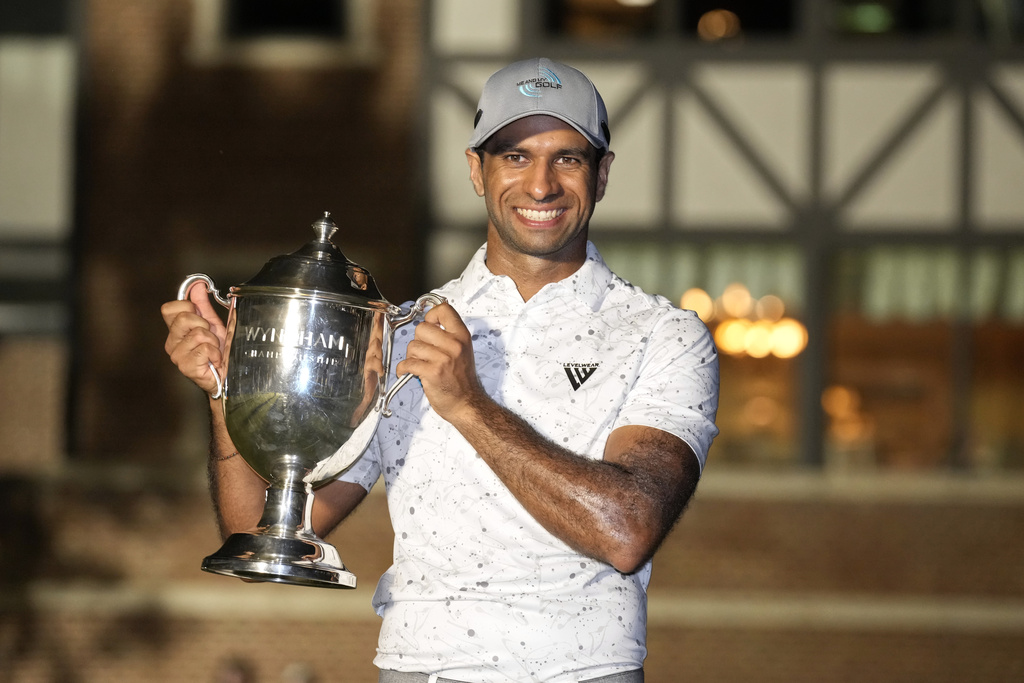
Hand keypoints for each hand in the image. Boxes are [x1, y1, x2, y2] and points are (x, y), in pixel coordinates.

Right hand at [161, 283, 227, 394]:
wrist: (230, 375)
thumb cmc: (221, 352)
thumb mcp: (213, 324)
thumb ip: (203, 305)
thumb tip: (197, 285)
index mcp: (177, 330)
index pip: (169, 308)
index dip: (187, 306)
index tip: (200, 315)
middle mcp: (173, 342)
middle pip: (182, 318)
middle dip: (204, 324)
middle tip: (210, 336)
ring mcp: (177, 355)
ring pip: (197, 333)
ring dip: (213, 341)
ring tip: (214, 350)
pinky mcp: (186, 366)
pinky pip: (204, 348)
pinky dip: (215, 353)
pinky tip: (215, 360)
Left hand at [394, 302, 485, 423]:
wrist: (466, 403)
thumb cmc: (462, 379)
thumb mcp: (462, 349)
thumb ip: (448, 334)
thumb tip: (428, 321)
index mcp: (462, 336)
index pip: (443, 309)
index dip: (431, 316)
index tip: (430, 326)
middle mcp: (454, 344)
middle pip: (422, 328)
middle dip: (418, 340)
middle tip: (424, 352)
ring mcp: (443, 358)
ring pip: (413, 346)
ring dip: (412, 356)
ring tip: (421, 364)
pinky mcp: (432, 372)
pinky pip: (408, 362)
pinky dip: (404, 368)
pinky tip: (409, 372)